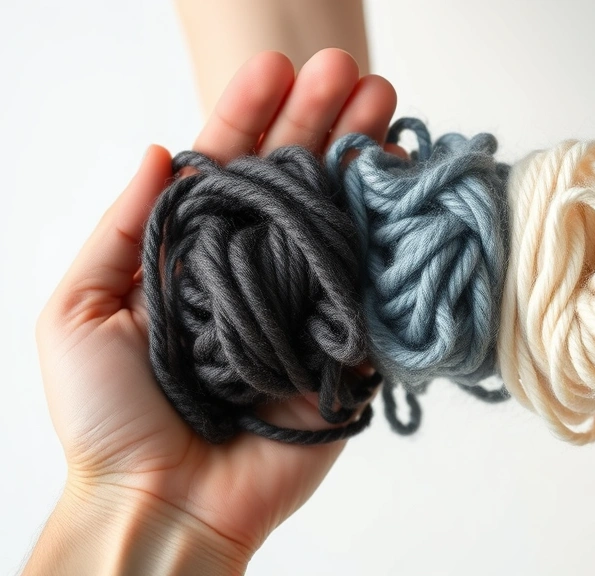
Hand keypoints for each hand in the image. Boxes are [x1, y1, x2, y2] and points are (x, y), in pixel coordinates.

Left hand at [29, 49, 397, 573]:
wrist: (164, 503)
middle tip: (356, 72)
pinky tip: (405, 190)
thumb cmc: (109, 415)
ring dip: (362, 163)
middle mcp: (254, 268)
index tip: (277, 66)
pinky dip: (392, 238)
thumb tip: (155, 152)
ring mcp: (302, 303)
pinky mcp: (342, 346)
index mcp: (195, 253)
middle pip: (293, 182)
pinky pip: (371, 285)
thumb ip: (122, 228)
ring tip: (389, 110)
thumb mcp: (78, 311)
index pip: (227, 167)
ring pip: (337, 220)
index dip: (250, 114)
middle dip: (322, 122)